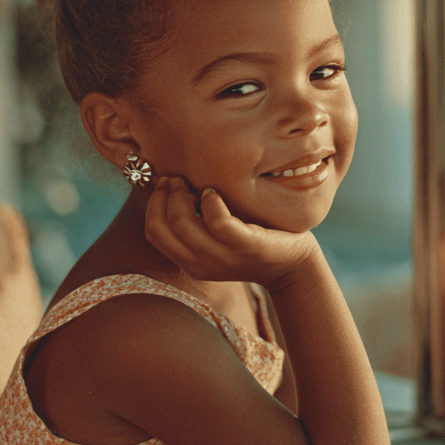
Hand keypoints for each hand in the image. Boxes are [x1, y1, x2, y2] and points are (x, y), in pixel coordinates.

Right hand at [144, 176, 319, 290]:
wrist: (291, 264)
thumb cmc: (252, 241)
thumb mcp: (218, 237)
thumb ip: (196, 222)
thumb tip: (170, 184)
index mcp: (190, 262)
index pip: (153, 233)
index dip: (153, 203)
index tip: (165, 183)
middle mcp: (201, 263)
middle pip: (161, 227)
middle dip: (163, 196)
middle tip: (178, 179)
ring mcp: (223, 257)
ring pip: (183, 224)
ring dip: (182, 196)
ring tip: (195, 184)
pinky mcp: (246, 246)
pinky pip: (218, 222)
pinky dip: (211, 201)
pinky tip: (215, 193)